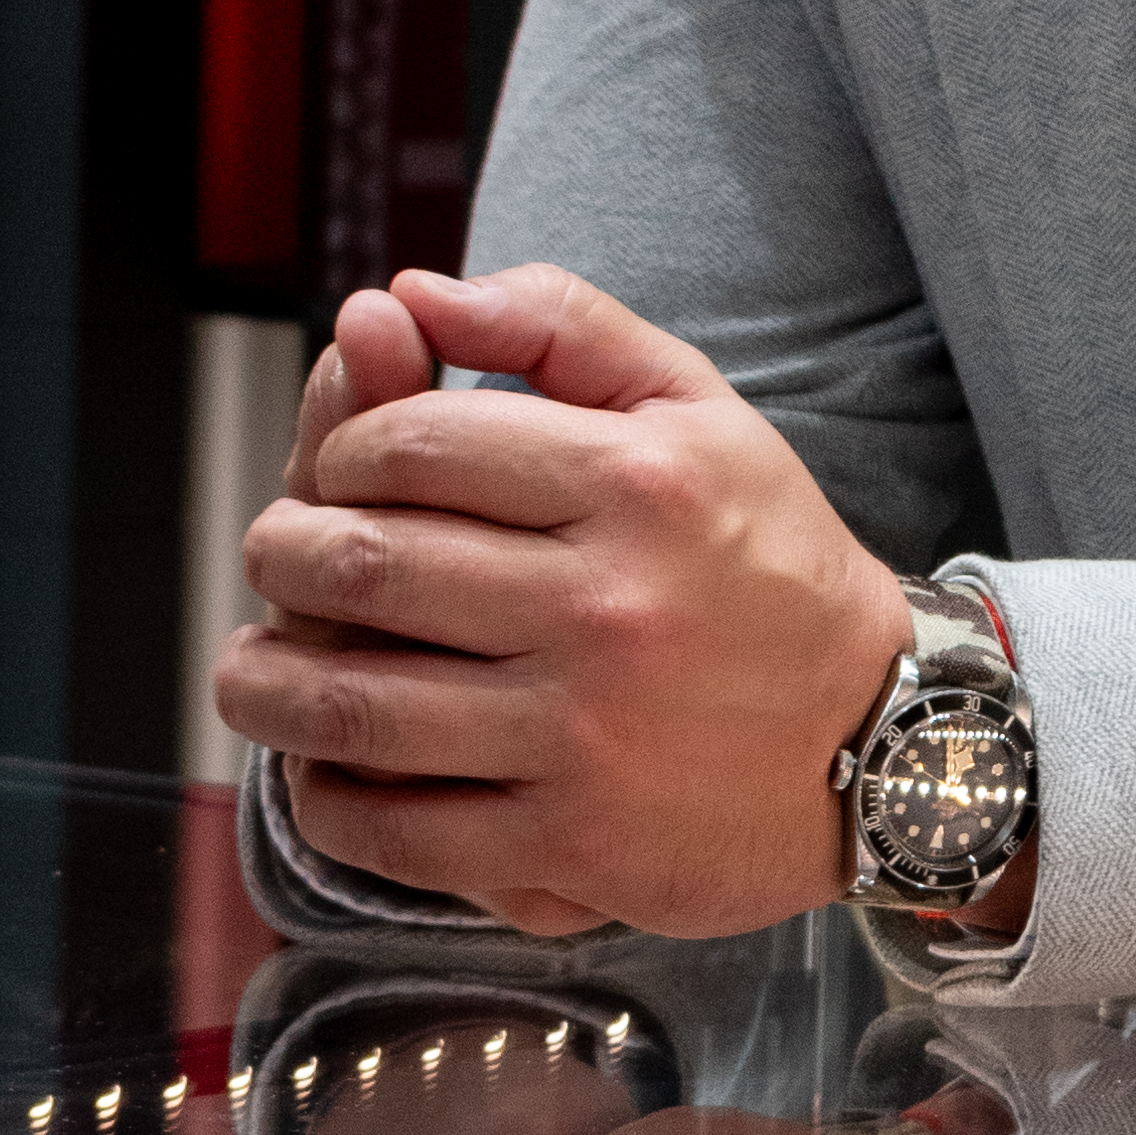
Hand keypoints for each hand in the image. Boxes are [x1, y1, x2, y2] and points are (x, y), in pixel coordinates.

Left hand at [216, 264, 916, 938]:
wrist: (883, 744)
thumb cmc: (758, 564)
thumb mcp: (695, 412)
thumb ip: (558, 329)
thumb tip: (401, 291)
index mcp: (635, 482)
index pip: (410, 443)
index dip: (339, 454)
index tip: (335, 477)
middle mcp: (606, 604)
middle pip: (359, 566)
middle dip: (278, 558)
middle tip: (274, 561)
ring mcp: (582, 733)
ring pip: (350, 704)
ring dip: (263, 686)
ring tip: (252, 671)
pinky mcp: (567, 843)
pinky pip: (392, 826)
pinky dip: (326, 801)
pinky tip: (322, 772)